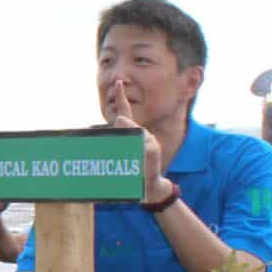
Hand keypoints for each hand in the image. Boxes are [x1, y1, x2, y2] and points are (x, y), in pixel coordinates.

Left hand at [106, 79, 169, 200]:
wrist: (151, 188)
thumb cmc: (136, 171)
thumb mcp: (126, 154)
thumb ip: (122, 136)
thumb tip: (119, 119)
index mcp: (134, 134)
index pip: (126, 112)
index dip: (121, 96)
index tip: (118, 83)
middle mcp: (142, 135)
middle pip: (124, 122)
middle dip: (120, 128)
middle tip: (123, 142)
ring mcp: (149, 143)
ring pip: (133, 133)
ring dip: (127, 146)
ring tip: (131, 157)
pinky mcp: (152, 151)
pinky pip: (143, 146)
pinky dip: (139, 153)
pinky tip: (139, 162)